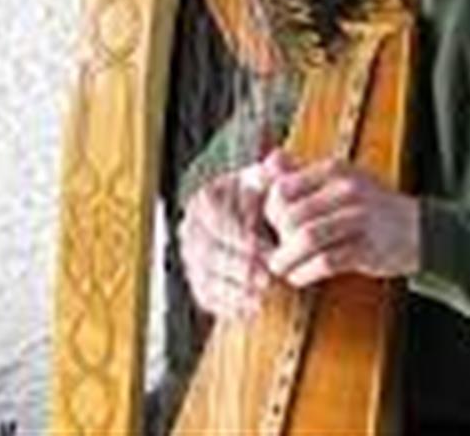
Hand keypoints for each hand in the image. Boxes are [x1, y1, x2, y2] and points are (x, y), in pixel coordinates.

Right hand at [178, 149, 291, 319]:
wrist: (259, 220)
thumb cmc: (268, 197)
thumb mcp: (274, 178)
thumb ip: (278, 169)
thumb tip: (277, 161)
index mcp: (205, 199)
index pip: (218, 220)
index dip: (244, 238)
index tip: (270, 250)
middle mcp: (191, 228)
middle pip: (210, 252)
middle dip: (242, 267)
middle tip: (269, 278)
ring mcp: (192, 258)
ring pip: (207, 277)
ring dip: (236, 288)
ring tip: (264, 294)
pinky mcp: (199, 282)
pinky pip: (207, 297)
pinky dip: (229, 304)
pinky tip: (253, 307)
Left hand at [262, 158, 419, 287]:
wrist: (418, 229)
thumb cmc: (369, 205)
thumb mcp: (337, 180)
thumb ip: (301, 172)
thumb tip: (267, 161)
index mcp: (334, 170)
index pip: (282, 188)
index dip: (269, 212)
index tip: (272, 227)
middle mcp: (346, 189)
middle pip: (292, 216)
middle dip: (276, 240)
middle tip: (276, 251)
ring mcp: (358, 218)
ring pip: (306, 239)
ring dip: (286, 260)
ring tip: (281, 268)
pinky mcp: (366, 247)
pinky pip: (326, 262)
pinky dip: (305, 273)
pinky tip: (300, 277)